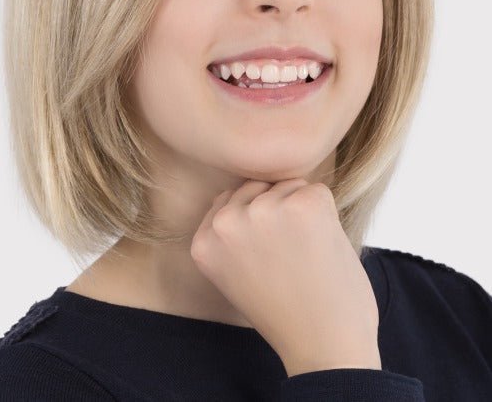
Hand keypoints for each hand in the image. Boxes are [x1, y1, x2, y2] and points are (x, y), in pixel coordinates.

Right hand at [190, 178, 381, 376]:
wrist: (325, 346)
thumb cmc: (287, 312)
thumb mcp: (235, 274)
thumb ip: (232, 234)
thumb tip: (248, 190)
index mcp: (205, 241)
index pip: (231, 200)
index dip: (259, 224)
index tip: (269, 256)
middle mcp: (226, 222)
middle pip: (259, 187)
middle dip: (279, 211)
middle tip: (289, 257)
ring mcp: (264, 211)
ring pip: (289, 186)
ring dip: (303, 213)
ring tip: (306, 257)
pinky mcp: (302, 205)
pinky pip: (317, 191)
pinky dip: (328, 216)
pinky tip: (323, 249)